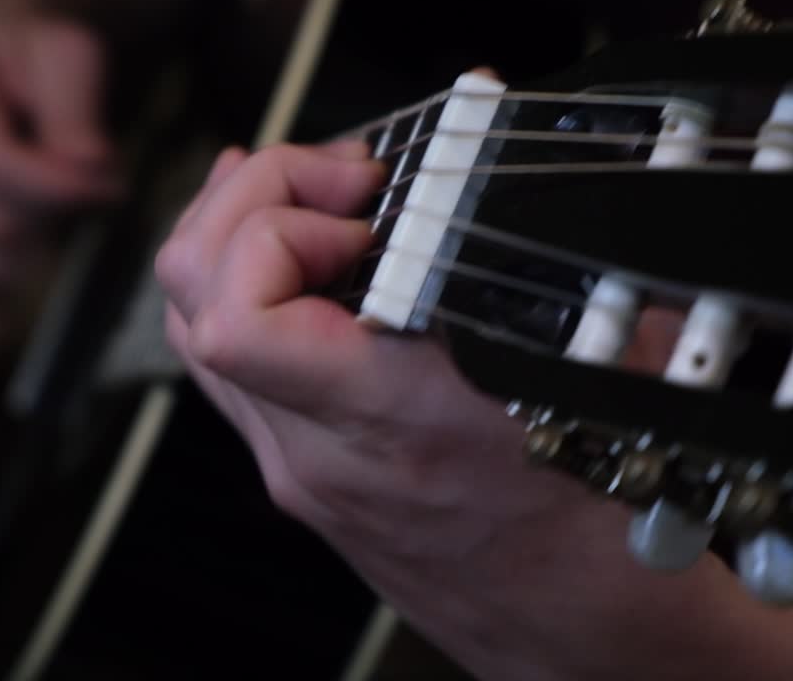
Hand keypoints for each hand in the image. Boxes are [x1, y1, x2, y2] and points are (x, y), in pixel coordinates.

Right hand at [0, 17, 121, 344]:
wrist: (12, 69)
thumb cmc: (44, 65)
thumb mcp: (69, 56)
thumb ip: (75, 107)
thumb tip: (83, 165)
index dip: (60, 189)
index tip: (109, 186)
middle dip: (49, 223)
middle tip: (84, 205)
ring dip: (22, 265)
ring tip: (50, 232)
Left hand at [154, 140, 762, 678]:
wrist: (582, 631)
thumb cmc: (601, 527)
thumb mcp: (592, 371)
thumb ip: (533, 262)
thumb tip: (497, 161)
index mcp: (391, 420)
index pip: (240, 319)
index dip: (278, 225)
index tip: (360, 205)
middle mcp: (319, 451)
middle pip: (191, 295)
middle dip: (248, 198)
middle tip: (332, 180)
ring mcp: (301, 468)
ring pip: (192, 325)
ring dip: (235, 236)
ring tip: (306, 198)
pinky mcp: (306, 476)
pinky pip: (231, 368)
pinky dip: (243, 293)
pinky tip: (292, 261)